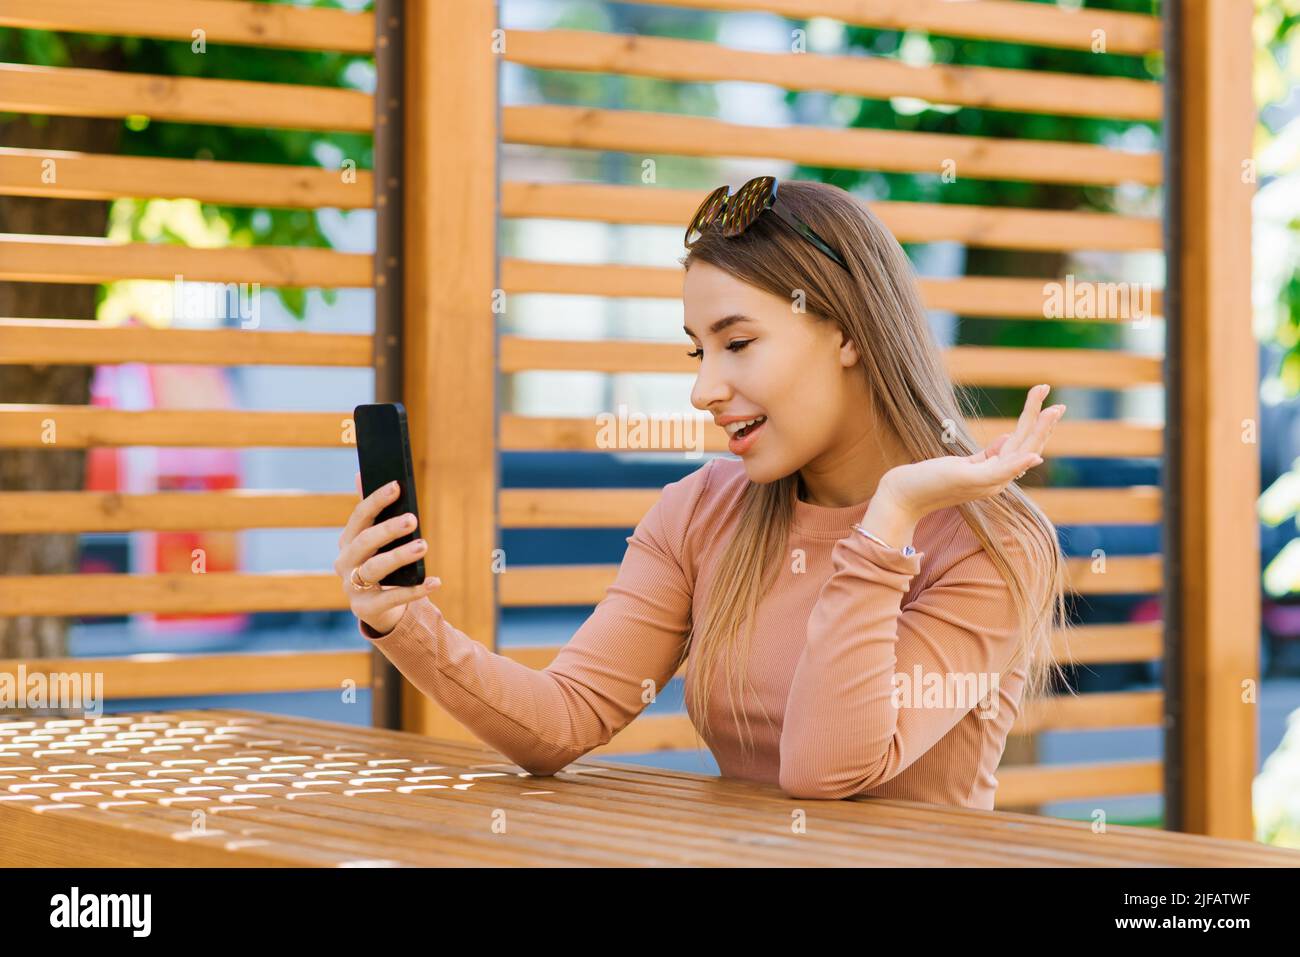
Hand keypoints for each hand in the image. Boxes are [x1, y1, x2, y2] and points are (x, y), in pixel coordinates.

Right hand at [335, 472, 440, 636]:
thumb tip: (361, 473)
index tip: (396, 486)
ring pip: (375, 568)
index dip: (376, 501)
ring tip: (423, 546)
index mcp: (346, 541)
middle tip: (413, 519)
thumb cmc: (377, 563)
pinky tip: (435, 581)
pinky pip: (392, 598)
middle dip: (388, 529)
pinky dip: (414, 590)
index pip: (359, 517)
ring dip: (399, 556)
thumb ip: (370, 511)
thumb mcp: (372, 539)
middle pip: (365, 542)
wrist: (374, 606)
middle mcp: (345, 562)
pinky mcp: (366, 608)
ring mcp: (352, 587)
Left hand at [877, 384, 1065, 521]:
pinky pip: (1001, 471)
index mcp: (996, 475)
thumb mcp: (964, 464)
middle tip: (1061, 404)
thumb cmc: (931, 480)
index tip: (1049, 404)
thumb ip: (988, 455)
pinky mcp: (972, 481)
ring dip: (1038, 432)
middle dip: (1044, 425)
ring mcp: (986, 483)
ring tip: (1052, 411)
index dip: (1038, 427)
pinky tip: (1033, 453)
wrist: (904, 497)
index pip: (1024, 448)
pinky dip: (1018, 462)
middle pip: (1028, 449)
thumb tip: (1009, 437)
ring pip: (1021, 454)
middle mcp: (996, 482)